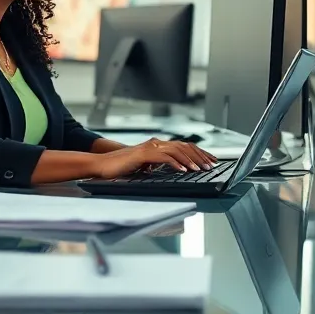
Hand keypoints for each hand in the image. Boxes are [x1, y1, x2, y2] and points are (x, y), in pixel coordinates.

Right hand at [90, 139, 216, 177]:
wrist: (103, 165)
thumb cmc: (122, 168)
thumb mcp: (145, 166)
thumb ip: (159, 165)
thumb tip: (175, 169)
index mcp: (158, 146)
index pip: (183, 146)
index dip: (198, 153)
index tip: (210, 160)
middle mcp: (156, 143)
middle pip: (184, 146)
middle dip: (200, 156)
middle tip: (211, 165)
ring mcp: (150, 147)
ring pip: (176, 150)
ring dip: (191, 160)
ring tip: (201, 169)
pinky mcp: (143, 154)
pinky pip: (164, 157)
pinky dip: (175, 163)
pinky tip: (184, 170)